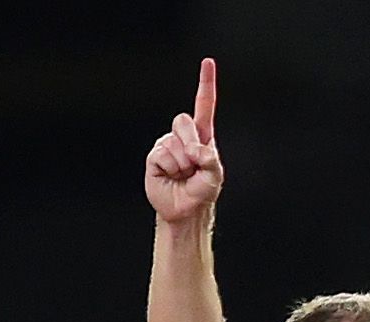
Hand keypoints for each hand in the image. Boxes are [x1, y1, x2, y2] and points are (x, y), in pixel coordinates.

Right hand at [145, 57, 222, 222]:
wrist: (184, 210)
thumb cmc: (202, 192)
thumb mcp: (214, 176)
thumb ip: (210, 160)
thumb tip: (195, 150)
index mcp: (201, 135)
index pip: (204, 105)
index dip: (205, 83)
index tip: (207, 62)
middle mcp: (183, 136)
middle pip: (183, 121)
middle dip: (191, 144)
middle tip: (193, 166)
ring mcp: (167, 144)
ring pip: (174, 143)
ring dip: (182, 164)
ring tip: (183, 175)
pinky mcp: (154, 157)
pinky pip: (162, 155)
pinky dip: (170, 169)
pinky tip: (171, 177)